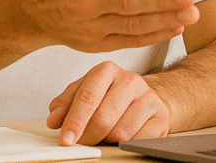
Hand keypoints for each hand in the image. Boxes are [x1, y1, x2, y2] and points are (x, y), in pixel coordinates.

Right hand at [11, 0, 199, 52]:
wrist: (29, 10)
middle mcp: (82, 0)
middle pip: (126, 2)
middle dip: (159, 0)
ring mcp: (89, 25)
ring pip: (131, 25)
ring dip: (164, 20)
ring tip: (192, 12)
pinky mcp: (96, 43)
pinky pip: (129, 40)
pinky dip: (154, 35)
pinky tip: (177, 25)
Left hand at [47, 61, 170, 144]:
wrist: (141, 98)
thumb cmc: (109, 96)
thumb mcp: (83, 93)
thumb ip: (65, 104)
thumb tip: (54, 119)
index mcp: (107, 70)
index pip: (88, 97)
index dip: (75, 121)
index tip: (66, 139)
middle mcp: (130, 80)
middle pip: (103, 118)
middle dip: (89, 136)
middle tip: (84, 141)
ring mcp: (148, 97)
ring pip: (121, 132)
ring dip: (108, 141)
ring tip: (105, 135)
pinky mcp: (161, 116)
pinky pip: (139, 140)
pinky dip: (126, 145)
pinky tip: (122, 137)